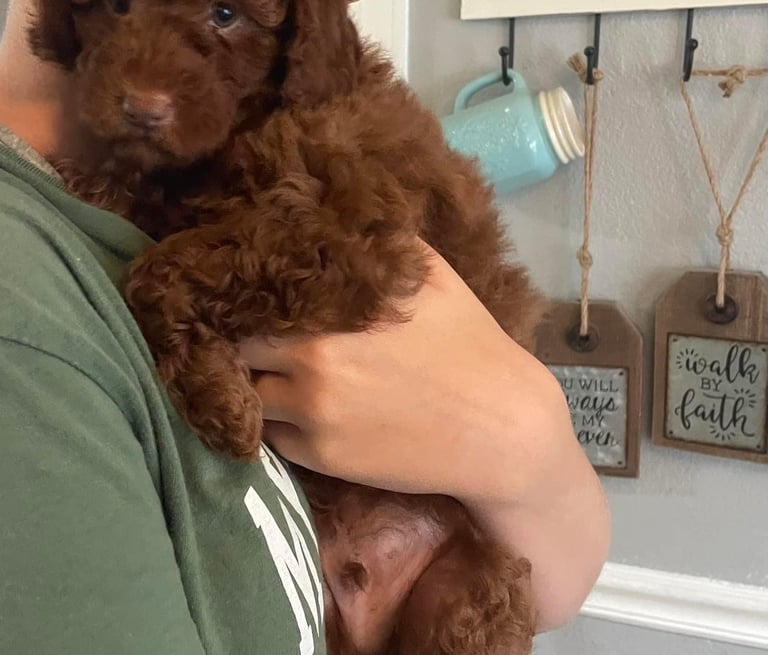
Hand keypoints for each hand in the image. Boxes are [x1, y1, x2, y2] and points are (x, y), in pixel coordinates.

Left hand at [239, 242, 561, 502]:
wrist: (502, 427)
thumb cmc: (470, 345)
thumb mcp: (432, 276)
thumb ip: (378, 246)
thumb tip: (337, 217)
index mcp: (332, 314)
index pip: (255, 302)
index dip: (248, 302)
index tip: (252, 302)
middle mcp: (312, 363)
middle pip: (240, 351)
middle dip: (246, 346)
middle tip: (261, 343)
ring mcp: (314, 416)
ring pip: (251, 397)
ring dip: (260, 387)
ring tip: (282, 379)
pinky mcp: (322, 459)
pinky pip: (274, 438)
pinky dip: (282, 424)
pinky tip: (308, 414)